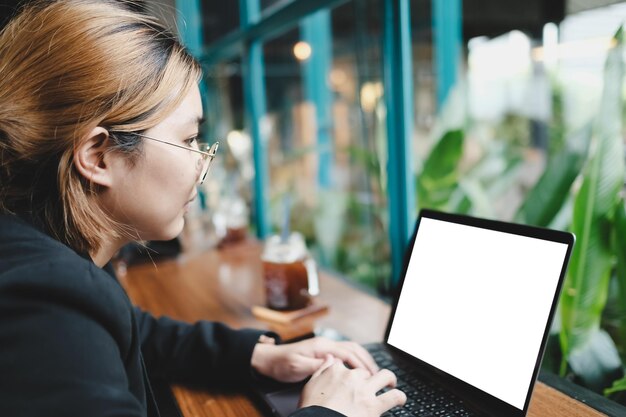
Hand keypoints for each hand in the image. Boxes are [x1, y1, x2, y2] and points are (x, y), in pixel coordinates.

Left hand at [251, 336, 378, 382]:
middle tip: (378, 374)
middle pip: (353, 348)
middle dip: (367, 360)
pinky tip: (359, 370)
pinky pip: (345, 353)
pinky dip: (356, 360)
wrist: (271, 360)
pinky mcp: (324, 353)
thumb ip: (316, 366)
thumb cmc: (282, 364)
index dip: (361, 364)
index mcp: (321, 347)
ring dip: (363, 359)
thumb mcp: (297, 367)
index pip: (347, 353)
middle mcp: (326, 344)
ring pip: (351, 349)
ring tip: (373, 372)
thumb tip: (333, 366)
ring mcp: (325, 347)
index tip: (370, 375)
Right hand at [299, 355, 406, 415]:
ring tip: (391, 385)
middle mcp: (352, 377)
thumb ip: (321, 369)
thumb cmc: (311, 408)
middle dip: (368, 378)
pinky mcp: (374, 405)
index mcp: (336, 371)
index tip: (350, 379)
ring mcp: (364, 390)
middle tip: (370, 385)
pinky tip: (400, 400)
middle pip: (365, 372)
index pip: (346, 366)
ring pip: (385, 376)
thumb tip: (329, 357)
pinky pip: (394, 396)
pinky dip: (400, 397)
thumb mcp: (310, 386)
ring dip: (390, 380)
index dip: (349, 373)